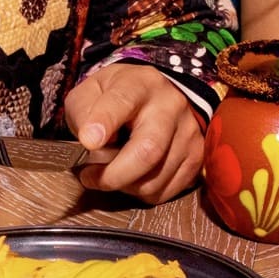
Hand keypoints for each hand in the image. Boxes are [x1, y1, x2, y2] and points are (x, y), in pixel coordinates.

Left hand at [63, 63, 204, 202]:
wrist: (158, 97)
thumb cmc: (118, 98)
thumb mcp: (92, 92)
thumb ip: (83, 112)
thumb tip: (90, 142)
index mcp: (140, 84)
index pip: (122, 102)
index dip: (104, 122)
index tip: (88, 140)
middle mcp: (170, 106)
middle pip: (148, 150)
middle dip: (114, 175)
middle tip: (90, 177)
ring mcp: (188, 132)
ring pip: (155, 178)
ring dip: (125, 186)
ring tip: (111, 173)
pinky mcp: (195, 157)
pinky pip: (166, 191)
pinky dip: (142, 193)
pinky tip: (133, 178)